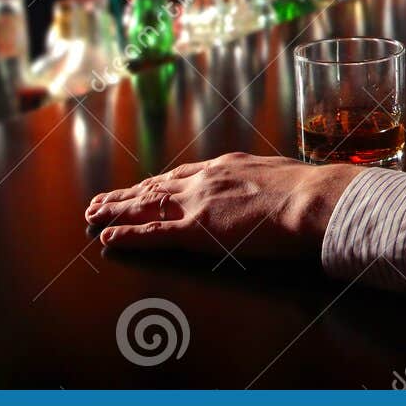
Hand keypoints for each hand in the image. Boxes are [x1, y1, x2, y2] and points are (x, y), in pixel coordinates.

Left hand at [84, 152, 359, 257]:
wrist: (313, 199)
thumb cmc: (310, 192)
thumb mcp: (283, 177)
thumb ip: (265, 184)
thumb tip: (272, 191)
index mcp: (228, 167)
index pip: (182, 176)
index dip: (156, 183)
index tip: (140, 187)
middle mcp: (206, 179)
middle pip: (156, 188)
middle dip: (126, 195)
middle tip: (100, 201)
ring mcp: (199, 203)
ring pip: (145, 207)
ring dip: (116, 211)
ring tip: (93, 215)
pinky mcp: (197, 229)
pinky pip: (153, 234)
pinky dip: (128, 235)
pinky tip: (108, 237)